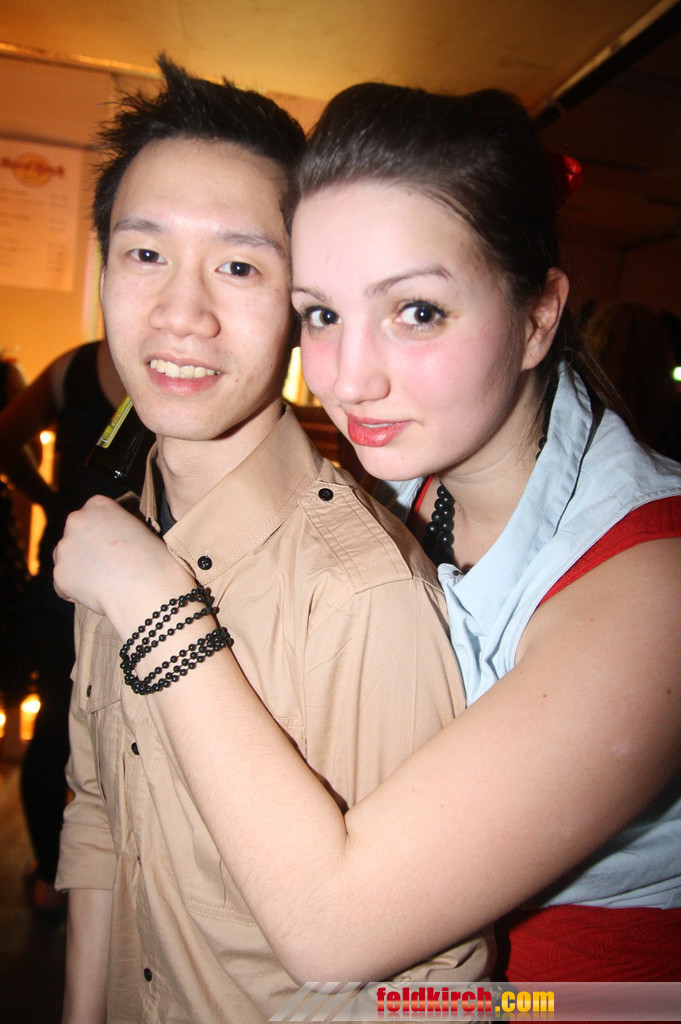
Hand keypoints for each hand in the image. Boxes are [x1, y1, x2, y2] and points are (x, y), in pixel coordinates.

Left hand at [53, 495, 184, 624]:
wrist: (145, 587)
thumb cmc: (153, 558)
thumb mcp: (141, 530)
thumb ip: (120, 529)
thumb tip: (117, 540)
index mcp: (98, 505)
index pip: (93, 513)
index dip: (103, 531)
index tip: (114, 543)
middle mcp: (76, 521)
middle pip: (76, 534)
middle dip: (87, 547)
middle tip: (107, 564)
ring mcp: (65, 547)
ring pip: (66, 558)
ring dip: (79, 568)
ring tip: (102, 582)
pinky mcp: (59, 574)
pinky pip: (63, 584)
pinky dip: (75, 591)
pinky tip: (96, 595)